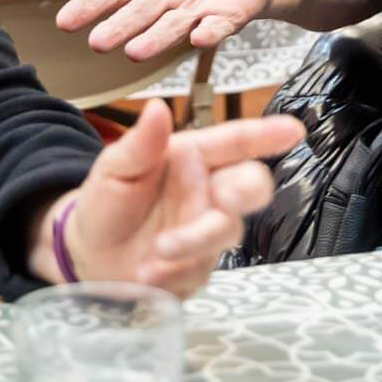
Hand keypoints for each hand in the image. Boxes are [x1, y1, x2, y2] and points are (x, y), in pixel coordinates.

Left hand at [44, 100, 302, 295]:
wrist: (87, 255)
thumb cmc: (105, 202)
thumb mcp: (114, 168)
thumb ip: (140, 142)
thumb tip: (157, 108)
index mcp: (192, 157)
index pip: (235, 142)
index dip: (265, 135)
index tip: (293, 130)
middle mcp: (208, 191)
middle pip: (250, 187)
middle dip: (247, 191)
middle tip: (228, 198)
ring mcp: (207, 229)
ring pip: (226, 231)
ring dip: (195, 241)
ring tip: (157, 251)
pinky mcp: (200, 265)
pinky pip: (201, 268)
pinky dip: (175, 272)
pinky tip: (148, 273)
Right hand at [57, 0, 276, 60]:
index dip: (90, 5)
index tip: (64, 23)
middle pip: (138, 14)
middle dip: (119, 28)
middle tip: (98, 44)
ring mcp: (195, 11)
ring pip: (171, 27)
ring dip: (155, 40)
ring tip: (134, 53)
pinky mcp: (226, 17)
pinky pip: (217, 26)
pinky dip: (209, 33)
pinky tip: (199, 37)